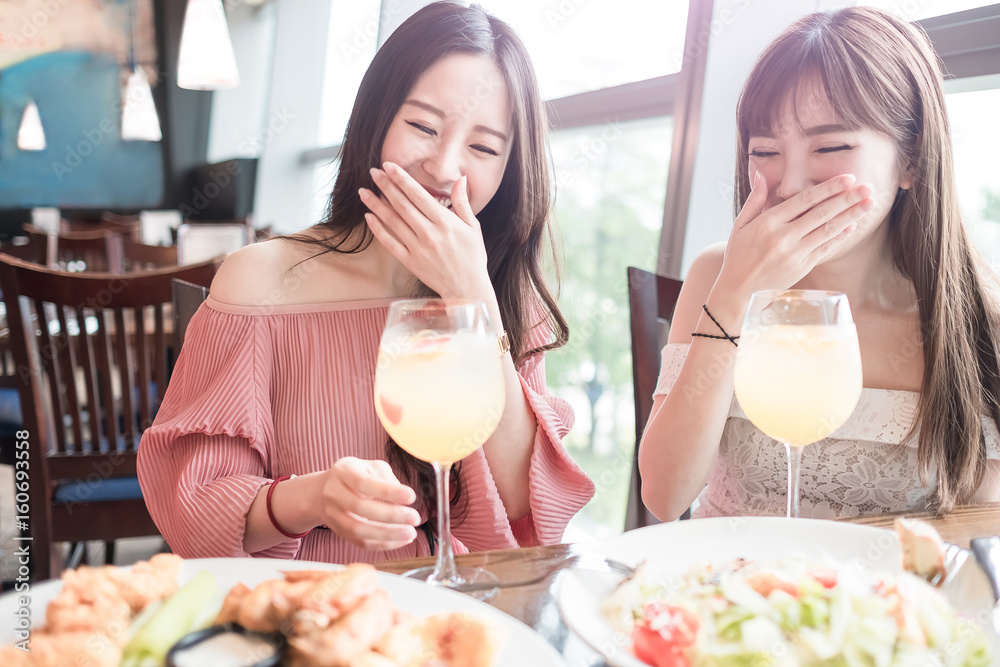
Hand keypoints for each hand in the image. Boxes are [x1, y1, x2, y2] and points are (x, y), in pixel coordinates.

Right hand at [318, 457, 420, 550]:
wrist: (322, 492)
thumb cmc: (355, 476)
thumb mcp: (370, 467)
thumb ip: (386, 478)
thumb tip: (401, 499)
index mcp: (344, 472)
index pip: (364, 483)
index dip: (388, 492)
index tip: (411, 496)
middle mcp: (334, 493)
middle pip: (361, 508)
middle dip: (391, 515)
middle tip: (414, 518)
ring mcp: (333, 515)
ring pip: (359, 530)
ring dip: (388, 534)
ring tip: (411, 533)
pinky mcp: (339, 532)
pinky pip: (360, 543)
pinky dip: (383, 544)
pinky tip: (401, 540)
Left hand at [359, 162, 491, 299]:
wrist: (467, 288)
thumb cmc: (472, 257)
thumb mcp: (474, 227)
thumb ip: (462, 202)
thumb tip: (461, 179)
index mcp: (445, 222)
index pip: (419, 195)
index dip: (402, 179)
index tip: (389, 166)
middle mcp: (429, 233)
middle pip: (402, 205)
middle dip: (386, 186)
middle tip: (373, 172)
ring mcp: (418, 248)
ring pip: (393, 222)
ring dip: (376, 205)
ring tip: (363, 192)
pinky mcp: (410, 262)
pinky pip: (390, 243)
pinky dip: (378, 230)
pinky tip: (369, 218)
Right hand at [715, 172, 874, 300]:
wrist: (739, 291)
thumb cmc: (738, 256)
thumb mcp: (740, 226)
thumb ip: (754, 200)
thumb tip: (761, 174)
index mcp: (768, 223)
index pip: (804, 200)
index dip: (828, 188)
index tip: (847, 178)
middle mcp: (783, 237)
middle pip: (821, 213)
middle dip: (847, 198)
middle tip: (867, 187)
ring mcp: (795, 254)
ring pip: (828, 230)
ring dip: (851, 215)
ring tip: (869, 203)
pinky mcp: (802, 267)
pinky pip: (825, 248)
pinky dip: (840, 236)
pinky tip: (852, 225)